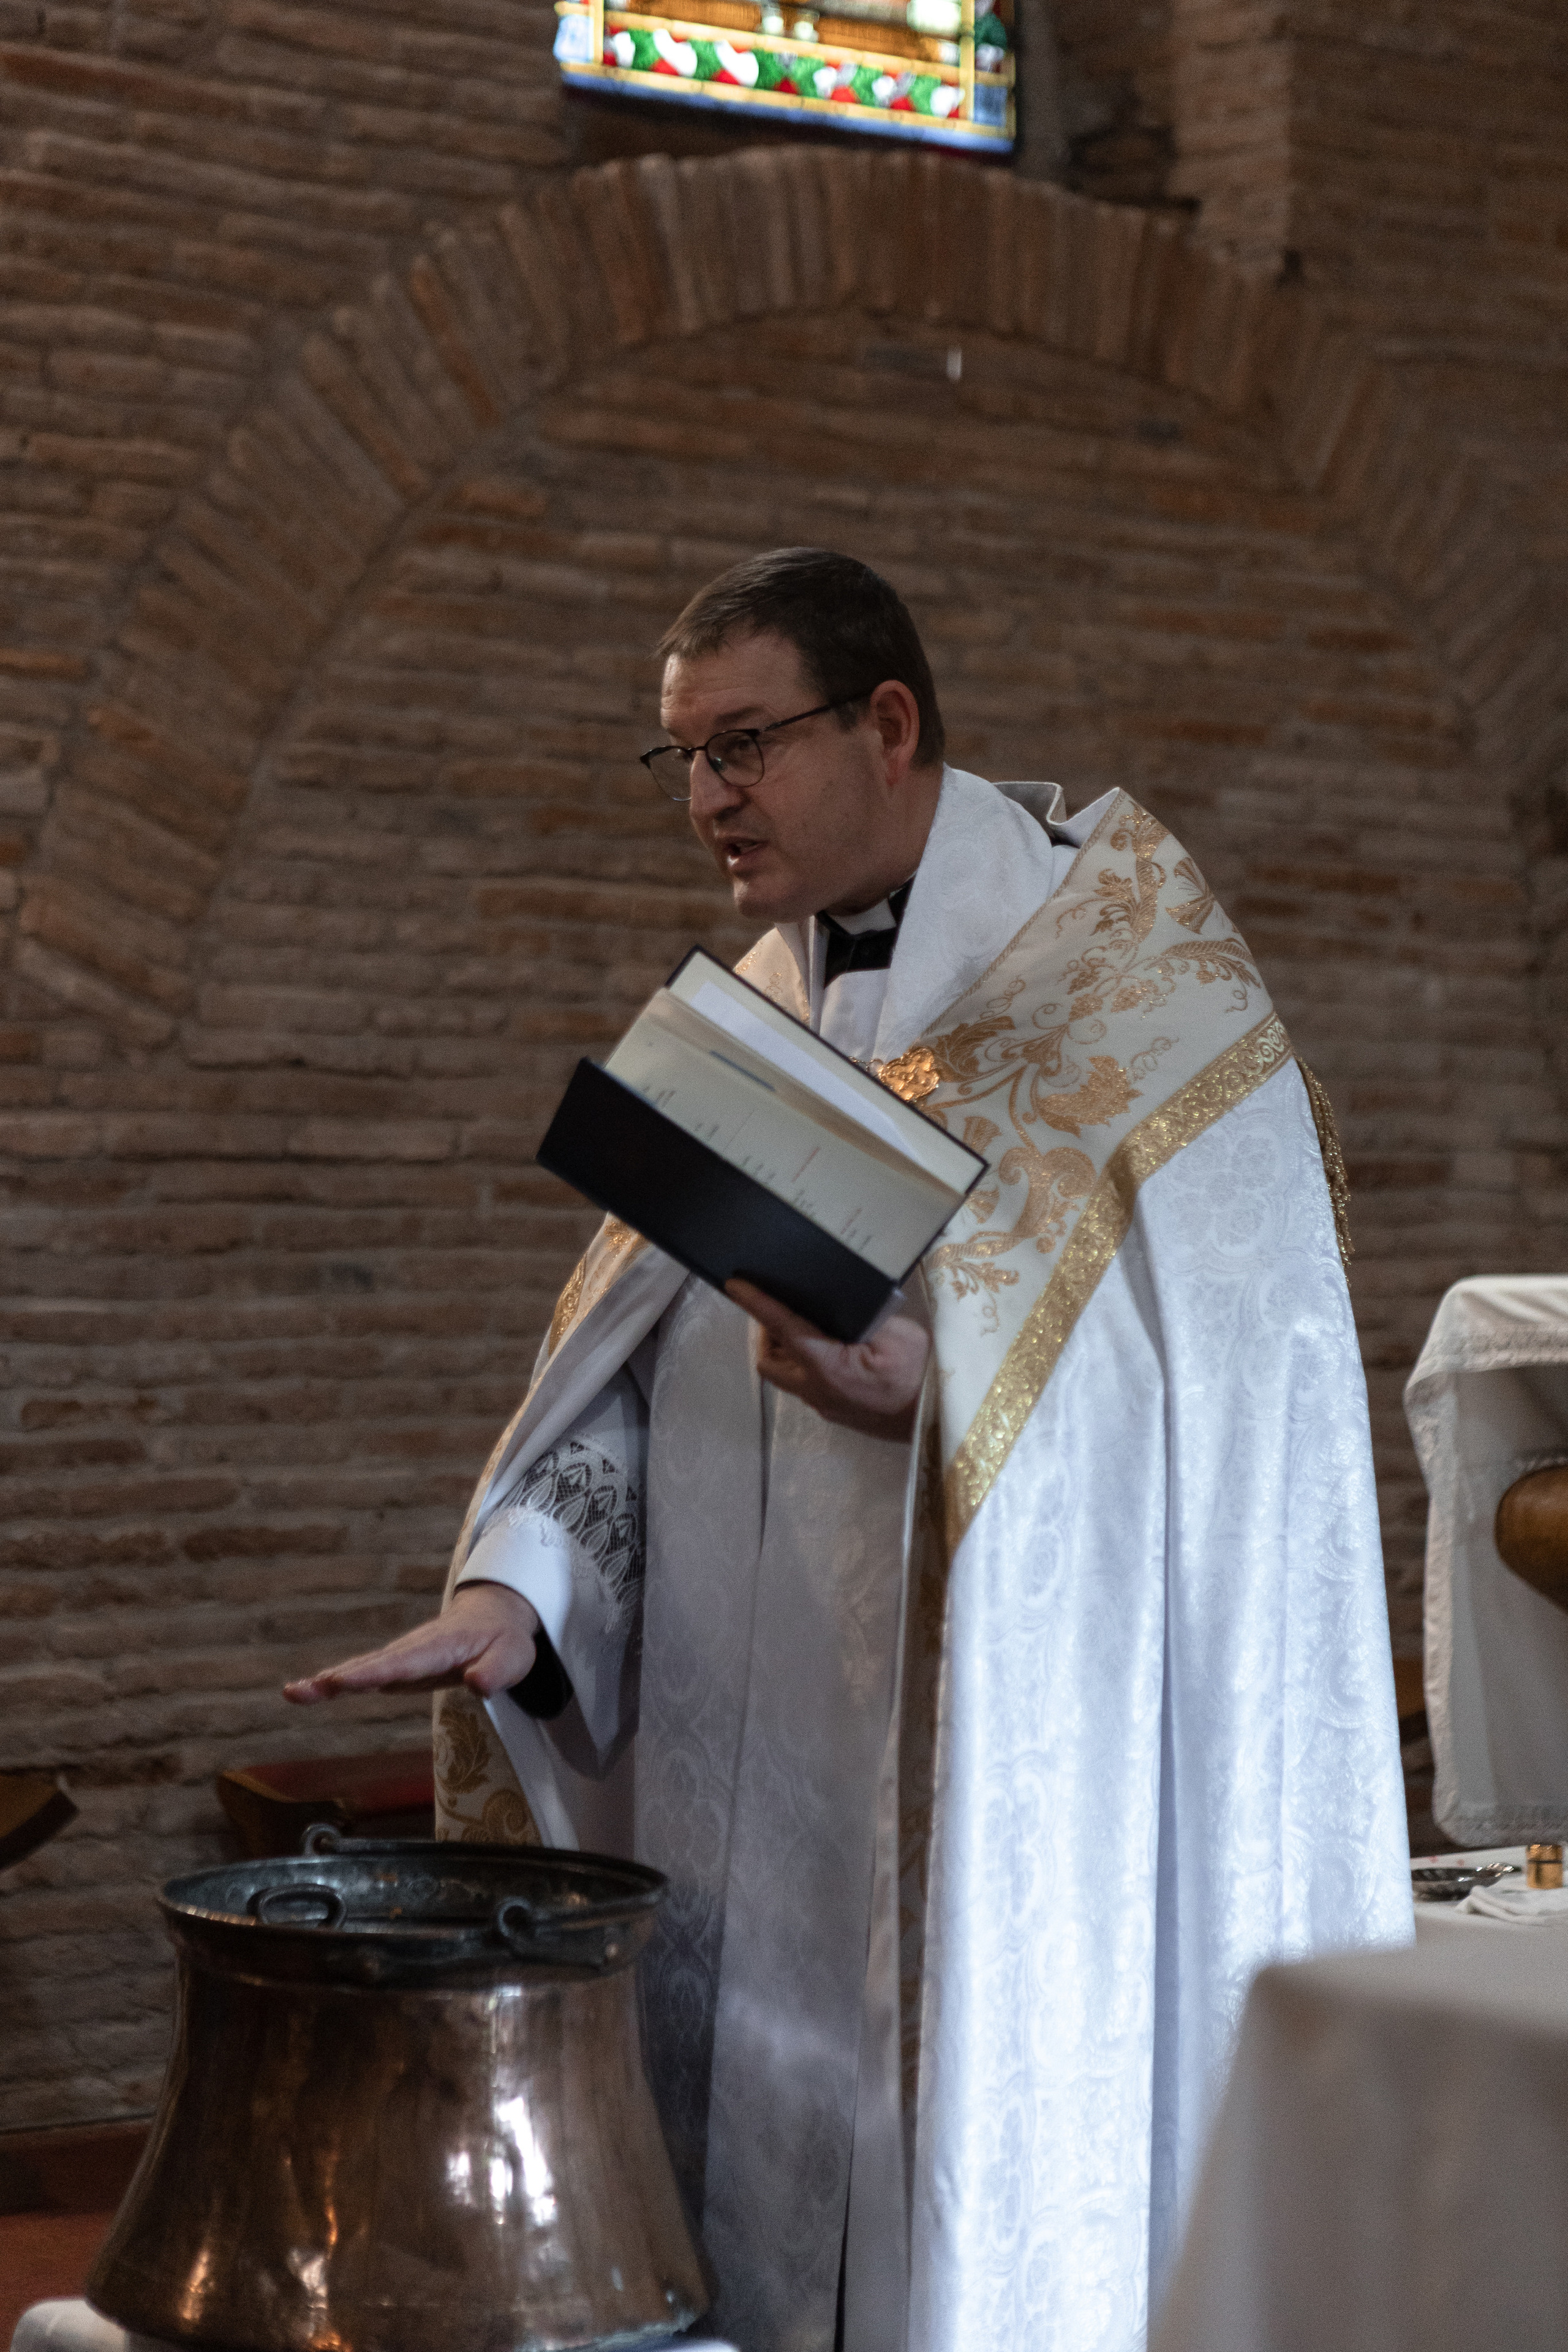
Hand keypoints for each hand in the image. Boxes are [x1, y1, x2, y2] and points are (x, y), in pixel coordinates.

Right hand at [282, 1582, 539, 1704]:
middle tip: (298, 1691)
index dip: (372, 1674)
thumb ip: (496, 1671)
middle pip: (372, 1665)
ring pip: (363, 1668)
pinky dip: (339, 1682)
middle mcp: (414, 1650)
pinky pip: (366, 1675)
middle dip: (337, 1679)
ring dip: (330, 1681)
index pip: (403, 1663)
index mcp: (440, 1648)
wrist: (495, 1615)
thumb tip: (475, 1684)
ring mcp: (403, 1658)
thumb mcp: (514, 1657)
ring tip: (294, 1693)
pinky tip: (312, 1692)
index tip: (340, 1681)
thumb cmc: (504, 1639)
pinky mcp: (399, 1667)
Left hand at [725, 1279, 929, 1441]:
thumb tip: (837, 1305)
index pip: (781, 1326)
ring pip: (788, 1377)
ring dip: (789, 1352)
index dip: (756, 1303)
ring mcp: (826, 1406)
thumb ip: (860, 1316)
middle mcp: (817, 1390)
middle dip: (767, 1335)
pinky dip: (808, 1365)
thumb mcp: (895, 1332)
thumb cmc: (921, 1373)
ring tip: (811, 1327)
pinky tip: (834, 1350)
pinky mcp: (838, 1414)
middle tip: (784, 1311)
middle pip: (770, 1362)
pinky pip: (809, 1386)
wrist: (942, 1419)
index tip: (734, 1285)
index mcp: (826, 1365)